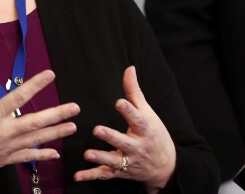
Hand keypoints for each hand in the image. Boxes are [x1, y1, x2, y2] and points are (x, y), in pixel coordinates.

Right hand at [0, 59, 79, 193]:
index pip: (18, 97)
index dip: (35, 85)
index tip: (50, 75)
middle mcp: (3, 132)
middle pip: (35, 122)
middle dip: (57, 114)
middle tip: (74, 108)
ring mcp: (6, 147)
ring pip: (36, 139)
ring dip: (56, 132)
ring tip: (72, 126)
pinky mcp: (5, 159)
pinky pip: (27, 157)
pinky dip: (42, 154)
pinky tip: (55, 152)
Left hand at [74, 66, 175, 192]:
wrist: (165, 166)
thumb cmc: (155, 134)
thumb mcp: (148, 113)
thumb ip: (135, 92)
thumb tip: (129, 68)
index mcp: (145, 129)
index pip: (137, 119)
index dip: (129, 111)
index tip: (119, 102)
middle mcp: (138, 146)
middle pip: (124, 142)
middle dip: (111, 137)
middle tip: (98, 129)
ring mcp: (129, 161)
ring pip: (114, 161)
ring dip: (100, 157)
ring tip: (87, 153)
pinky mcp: (121, 173)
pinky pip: (105, 175)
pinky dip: (91, 176)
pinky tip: (78, 175)